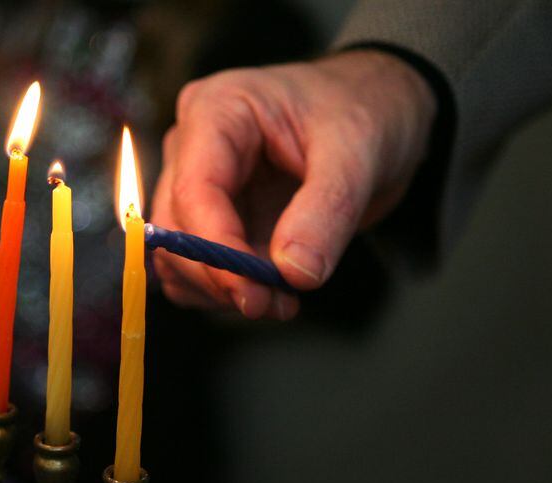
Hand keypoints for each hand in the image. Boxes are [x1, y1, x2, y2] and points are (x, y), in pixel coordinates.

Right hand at [151, 49, 436, 318]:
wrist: (376, 113)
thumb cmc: (362, 111)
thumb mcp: (358, 154)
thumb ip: (326, 211)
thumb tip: (293, 272)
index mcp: (217, 110)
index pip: (194, 190)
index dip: (216, 248)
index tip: (254, 293)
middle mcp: (192, 146)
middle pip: (175, 228)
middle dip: (220, 276)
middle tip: (278, 304)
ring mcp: (195, 183)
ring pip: (176, 256)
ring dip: (221, 290)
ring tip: (283, 298)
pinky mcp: (210, 217)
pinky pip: (195, 269)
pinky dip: (226, 291)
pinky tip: (273, 291)